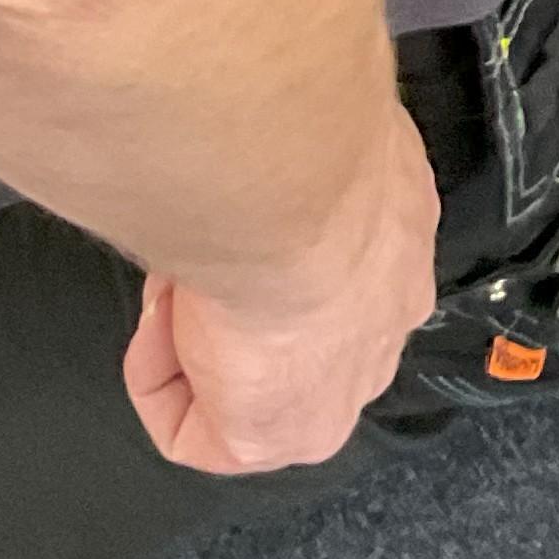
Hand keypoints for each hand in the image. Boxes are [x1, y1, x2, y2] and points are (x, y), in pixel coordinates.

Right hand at [122, 104, 441, 474]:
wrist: (297, 190)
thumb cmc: (315, 144)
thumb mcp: (328, 124)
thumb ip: (312, 143)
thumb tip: (275, 118)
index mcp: (402, 248)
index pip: (341, 266)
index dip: (270, 241)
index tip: (232, 209)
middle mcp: (381, 328)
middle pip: (297, 329)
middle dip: (237, 294)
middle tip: (200, 252)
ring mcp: (333, 394)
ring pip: (246, 377)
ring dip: (193, 329)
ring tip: (180, 271)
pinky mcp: (268, 440)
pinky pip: (192, 432)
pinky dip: (156, 379)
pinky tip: (161, 322)